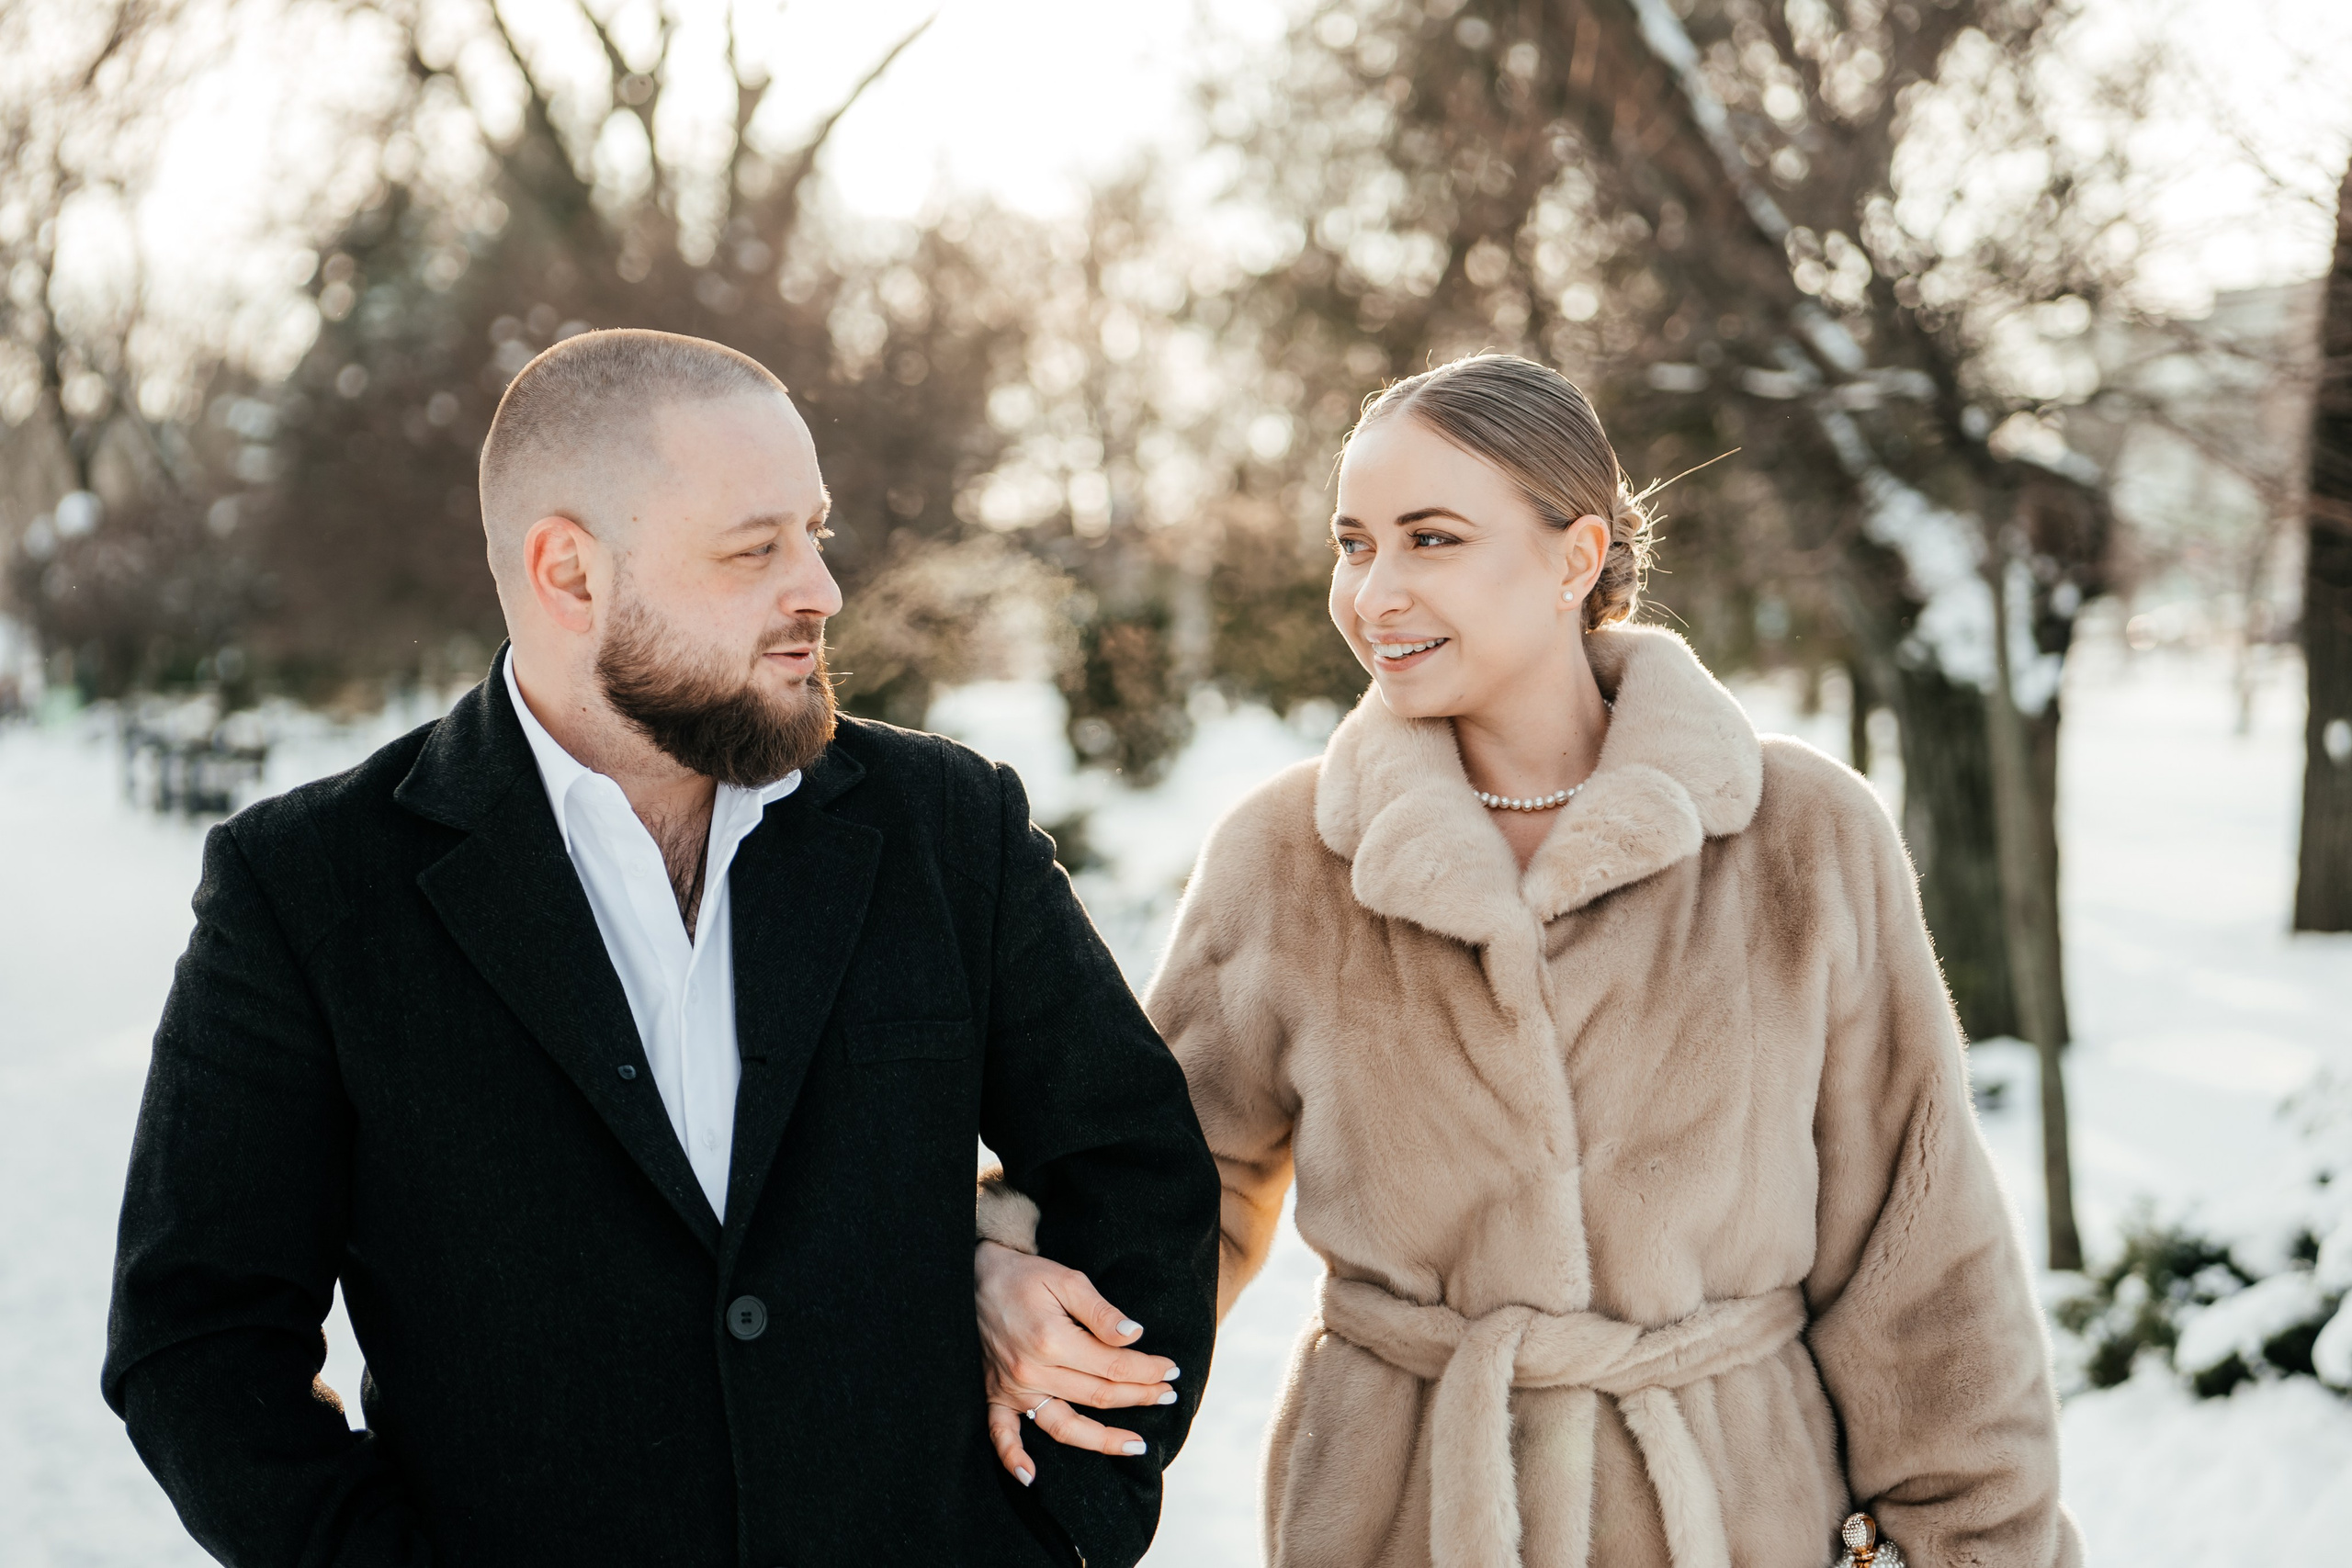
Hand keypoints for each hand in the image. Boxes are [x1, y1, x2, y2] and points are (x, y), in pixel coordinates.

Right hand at [975, 1239, 1182, 1485]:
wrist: (976, 1277)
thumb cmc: (1025, 1276)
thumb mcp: (1067, 1279)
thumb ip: (1101, 1312)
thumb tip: (1135, 1336)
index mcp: (1053, 1341)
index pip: (1114, 1366)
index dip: (1148, 1370)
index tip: (1171, 1370)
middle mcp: (1033, 1371)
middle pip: (1098, 1396)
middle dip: (1140, 1396)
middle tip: (1169, 1395)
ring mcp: (1013, 1388)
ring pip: (1064, 1426)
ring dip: (1102, 1440)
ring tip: (1136, 1446)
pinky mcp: (996, 1394)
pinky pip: (1002, 1435)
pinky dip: (1013, 1459)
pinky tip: (1032, 1478)